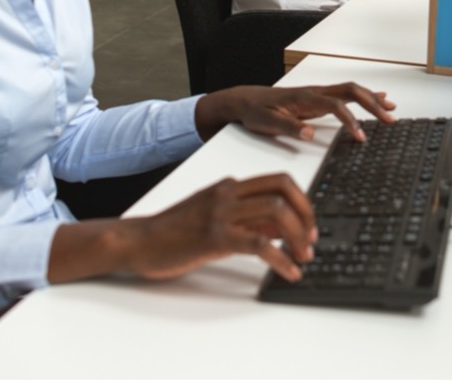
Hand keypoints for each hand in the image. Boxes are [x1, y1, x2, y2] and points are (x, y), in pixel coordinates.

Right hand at [123, 173, 315, 281]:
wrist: (139, 241)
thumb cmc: (175, 232)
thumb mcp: (215, 218)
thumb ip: (248, 218)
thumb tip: (283, 228)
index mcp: (229, 186)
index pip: (278, 180)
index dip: (302, 200)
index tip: (310, 224)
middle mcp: (228, 194)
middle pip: (283, 190)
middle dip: (306, 214)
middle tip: (312, 240)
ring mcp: (221, 213)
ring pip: (276, 211)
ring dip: (298, 236)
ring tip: (303, 257)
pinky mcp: (215, 237)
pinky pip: (260, 243)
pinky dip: (281, 259)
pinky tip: (288, 271)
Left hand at [195, 82, 396, 142]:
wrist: (244, 100)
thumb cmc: (255, 111)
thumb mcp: (266, 123)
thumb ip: (288, 126)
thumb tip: (309, 132)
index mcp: (305, 98)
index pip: (336, 106)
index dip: (351, 121)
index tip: (361, 137)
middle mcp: (315, 91)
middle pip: (351, 92)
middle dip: (373, 104)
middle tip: (390, 118)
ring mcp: (318, 93)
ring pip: (351, 90)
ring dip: (372, 98)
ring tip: (391, 108)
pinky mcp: (318, 98)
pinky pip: (346, 93)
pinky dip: (364, 96)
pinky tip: (377, 98)